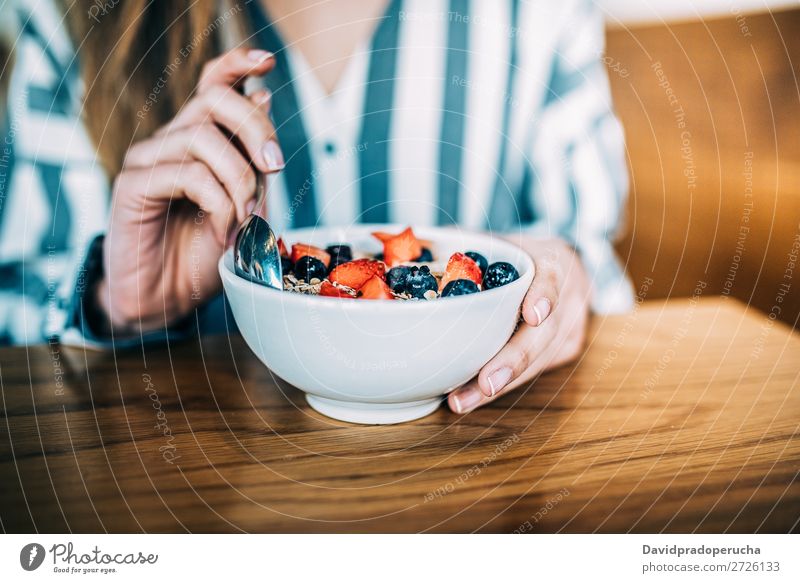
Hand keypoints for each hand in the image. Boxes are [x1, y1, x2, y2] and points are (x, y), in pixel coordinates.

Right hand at [98, 48, 283, 333]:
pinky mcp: (132, 185)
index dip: (238, 64)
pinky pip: (187, 174)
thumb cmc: (207, 253)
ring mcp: (149, 160)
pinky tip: (222, 231)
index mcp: (201, 140)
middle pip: (214, 100)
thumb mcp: (247, 206)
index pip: (213, 84)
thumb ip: (254, 161)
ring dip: (239, 182)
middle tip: (274, 168)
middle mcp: (172, 141)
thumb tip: (264, 96)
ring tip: (244, 220)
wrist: (169, 298)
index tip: (268, 61)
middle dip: (255, 129)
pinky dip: (218, 204)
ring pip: (203, 138)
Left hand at [448, 237, 590, 413]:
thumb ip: (466, 244)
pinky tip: (472, 397)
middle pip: (545, 333)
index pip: (553, 275)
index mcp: (553, 260)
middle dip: (513, 361)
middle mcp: (570, 296)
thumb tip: (416, 244)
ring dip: (500, 385)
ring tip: (463, 399)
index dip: (544, 294)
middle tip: (486, 383)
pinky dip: (502, 386)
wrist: (558, 266)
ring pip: (539, 361)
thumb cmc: (519, 254)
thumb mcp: (500, 240)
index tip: (533, 315)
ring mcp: (573, 326)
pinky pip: (534, 372)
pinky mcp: (567, 350)